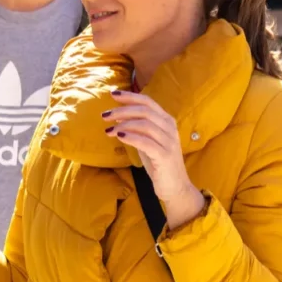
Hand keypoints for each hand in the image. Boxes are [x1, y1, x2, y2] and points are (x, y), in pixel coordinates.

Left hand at [103, 91, 205, 229]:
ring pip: (145, 124)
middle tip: (105, 115)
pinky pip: (146, 142)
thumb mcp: (147, 141)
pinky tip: (119, 137)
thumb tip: (118, 115)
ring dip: (123, 124)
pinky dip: (131, 137)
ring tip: (109, 130)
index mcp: (167, 121)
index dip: (130, 96)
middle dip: (122, 110)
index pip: (148, 102)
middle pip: (145, 110)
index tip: (112, 94)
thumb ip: (137, 128)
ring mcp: (169, 142)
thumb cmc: (159, 163)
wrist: (176, 187)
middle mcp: (170, 128)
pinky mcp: (165, 156)